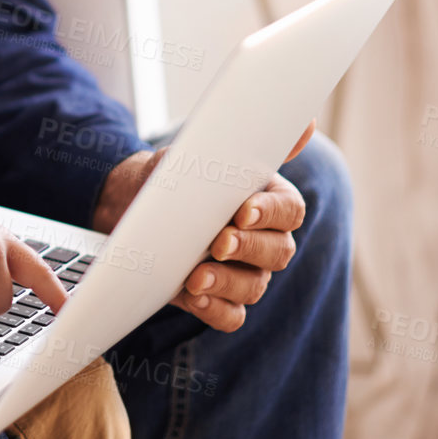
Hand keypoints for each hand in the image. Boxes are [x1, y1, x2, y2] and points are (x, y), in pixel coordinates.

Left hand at [93, 120, 314, 332]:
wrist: (130, 203)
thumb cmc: (174, 176)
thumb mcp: (200, 152)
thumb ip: (248, 142)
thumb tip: (307, 123)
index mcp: (267, 201)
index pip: (289, 210)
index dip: (270, 213)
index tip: (244, 211)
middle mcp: (263, 240)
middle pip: (279, 252)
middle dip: (248, 249)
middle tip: (217, 243)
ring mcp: (243, 272)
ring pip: (255, 286)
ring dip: (227, 283)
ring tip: (195, 276)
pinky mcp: (218, 298)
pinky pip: (231, 315)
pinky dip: (216, 309)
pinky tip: (194, 297)